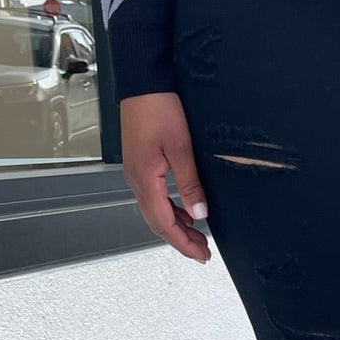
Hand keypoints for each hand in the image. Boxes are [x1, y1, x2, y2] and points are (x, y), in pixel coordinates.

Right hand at [120, 91, 210, 264]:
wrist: (142, 83)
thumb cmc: (158, 108)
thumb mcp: (181, 148)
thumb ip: (190, 184)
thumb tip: (200, 214)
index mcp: (145, 179)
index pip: (163, 223)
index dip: (183, 243)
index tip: (200, 255)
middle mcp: (137, 179)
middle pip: (158, 222)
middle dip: (181, 239)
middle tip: (202, 252)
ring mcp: (137, 173)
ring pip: (156, 210)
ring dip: (176, 225)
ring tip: (198, 236)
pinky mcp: (141, 164)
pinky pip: (155, 196)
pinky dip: (171, 209)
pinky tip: (185, 210)